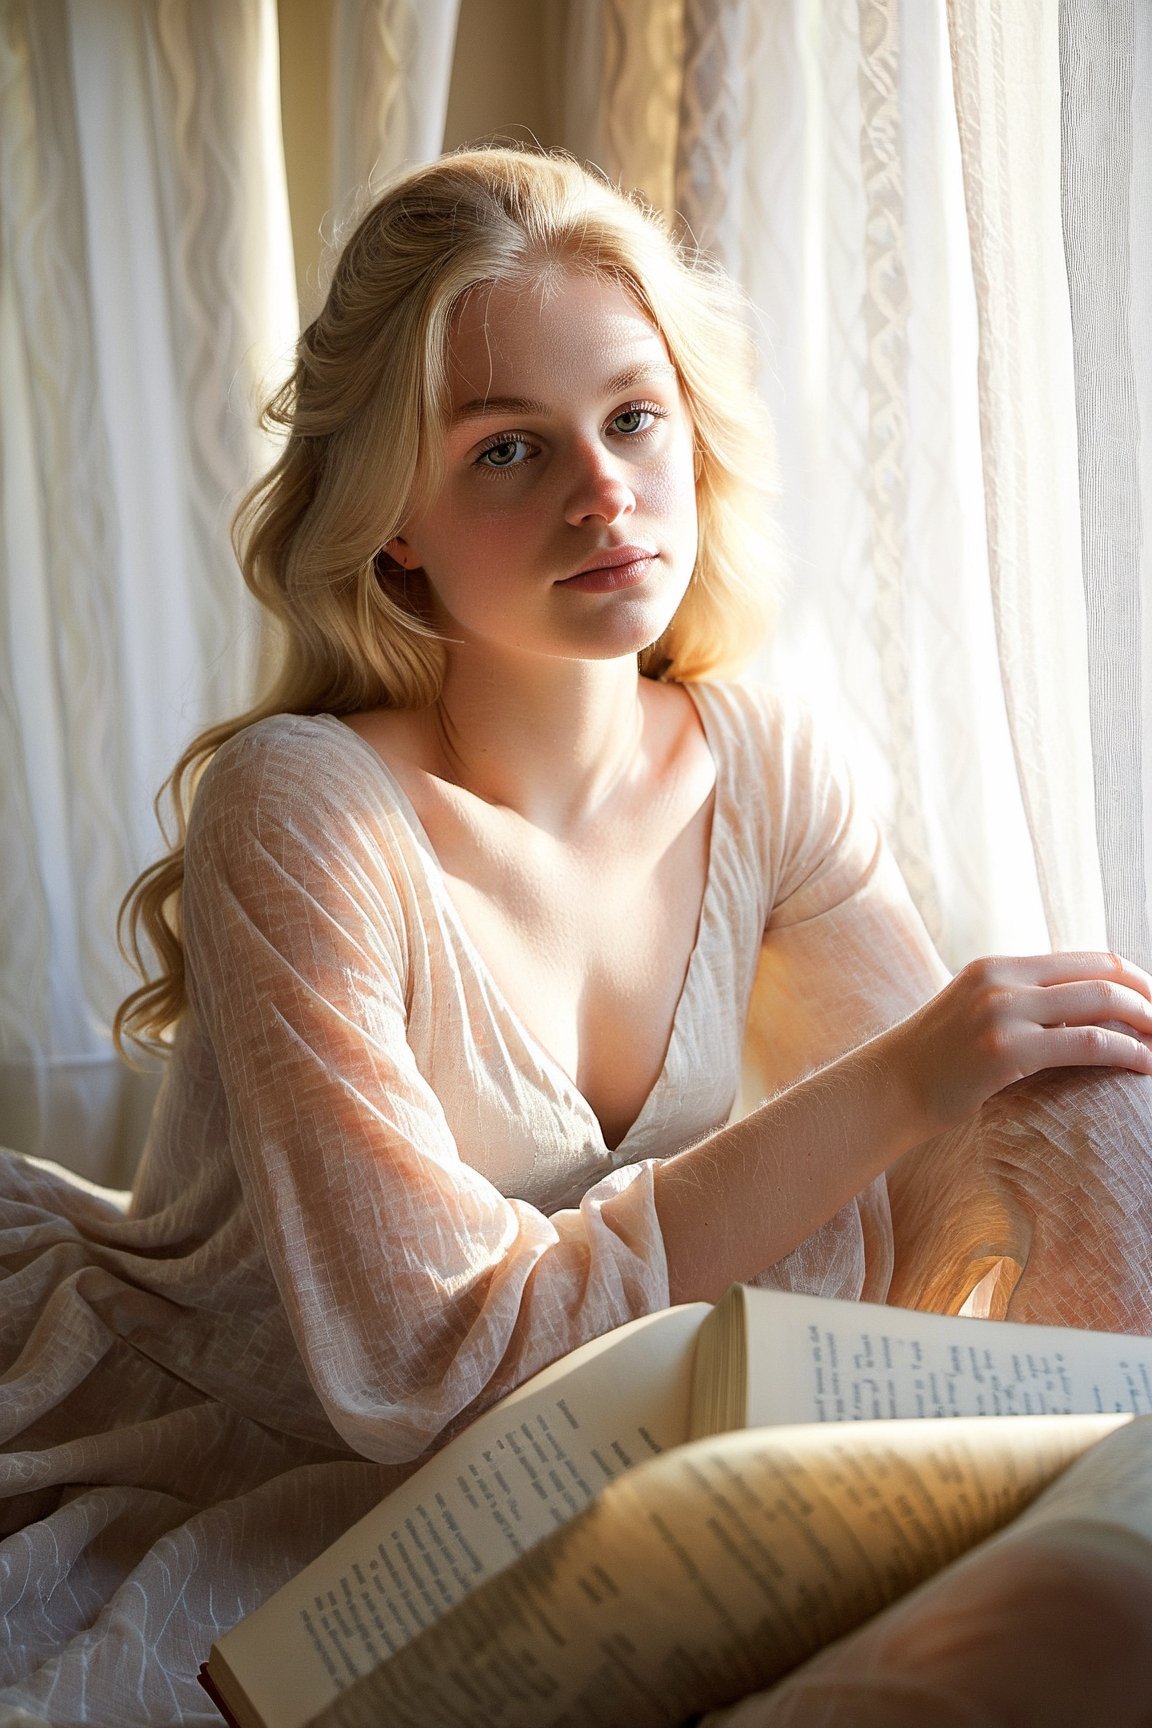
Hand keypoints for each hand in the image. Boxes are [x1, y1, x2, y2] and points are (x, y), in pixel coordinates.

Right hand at [885, 951, 1151, 1135]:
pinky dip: (1126, 1051)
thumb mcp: (976, 1016)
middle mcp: (1002, 978)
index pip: (1085, 958)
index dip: (1130, 977)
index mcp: (997, 965)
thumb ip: (1020, 1005)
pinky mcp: (1007, 1050)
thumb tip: (1078, 1014)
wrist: (889, 1090)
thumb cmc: (936, 1064)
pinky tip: (1143, 1064)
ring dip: (1146, 1022)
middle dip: (1148, 996)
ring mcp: (1003, 1011)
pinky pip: (1087, 1042)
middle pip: (1102, 972)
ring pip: (1101, 1002)